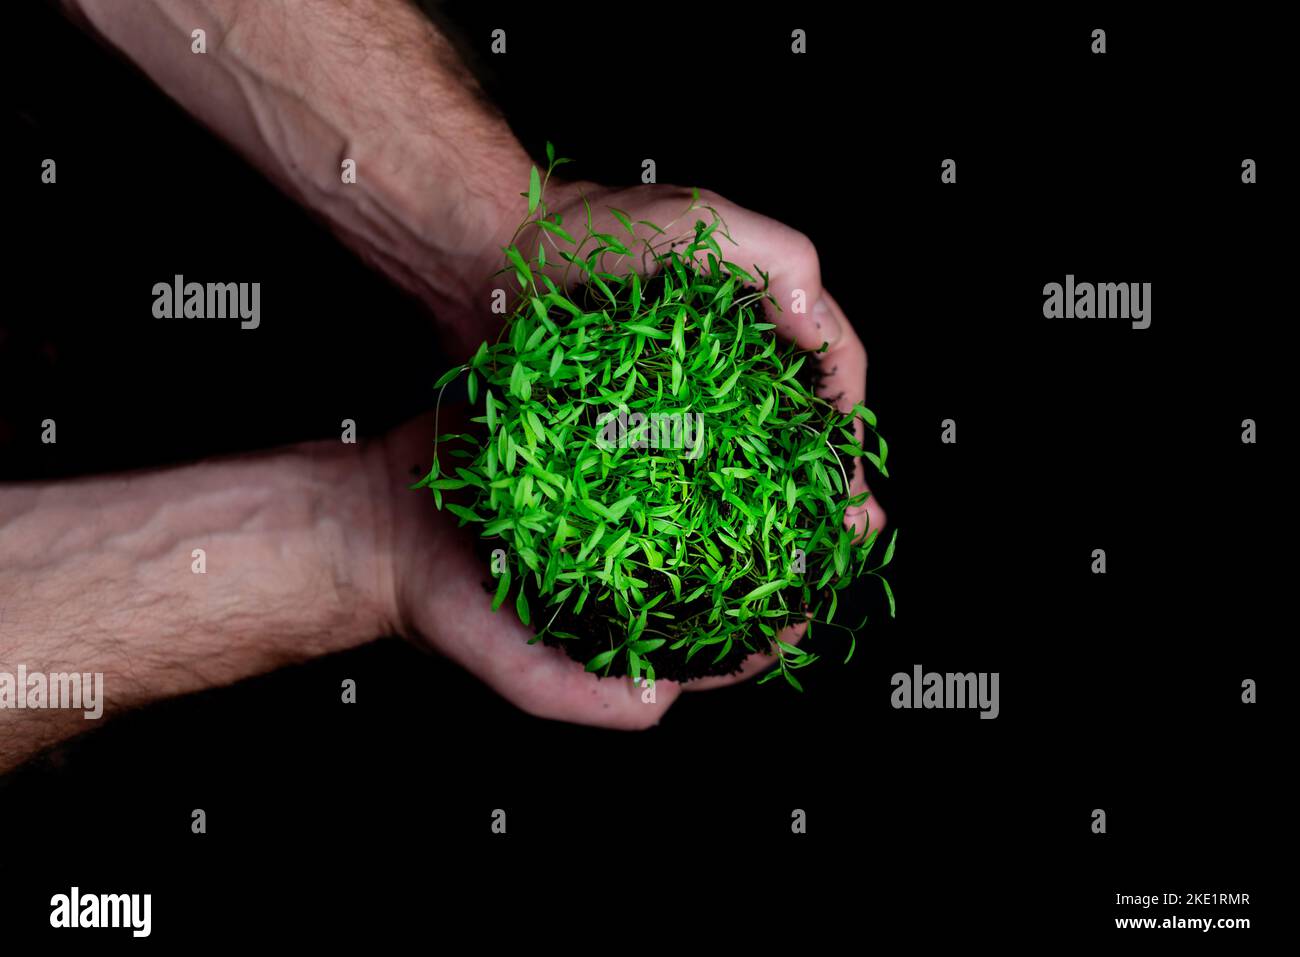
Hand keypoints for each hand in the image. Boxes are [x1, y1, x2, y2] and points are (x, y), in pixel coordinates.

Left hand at [514, 177, 886, 541]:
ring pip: (746, 452)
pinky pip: (681, 467)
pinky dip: (706, 505)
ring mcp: (680, 389)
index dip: (850, 420)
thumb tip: (816, 327)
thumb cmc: (592, 230)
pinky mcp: (632, 420)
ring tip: (802, 555)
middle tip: (847, 536)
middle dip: (827, 479)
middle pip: (798, 420)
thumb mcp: (697, 220)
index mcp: (759, 304)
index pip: (831, 362)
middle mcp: (728, 352)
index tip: (854, 476)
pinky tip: (719, 545)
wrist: (488, 256)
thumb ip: (773, 256)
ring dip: (779, 503)